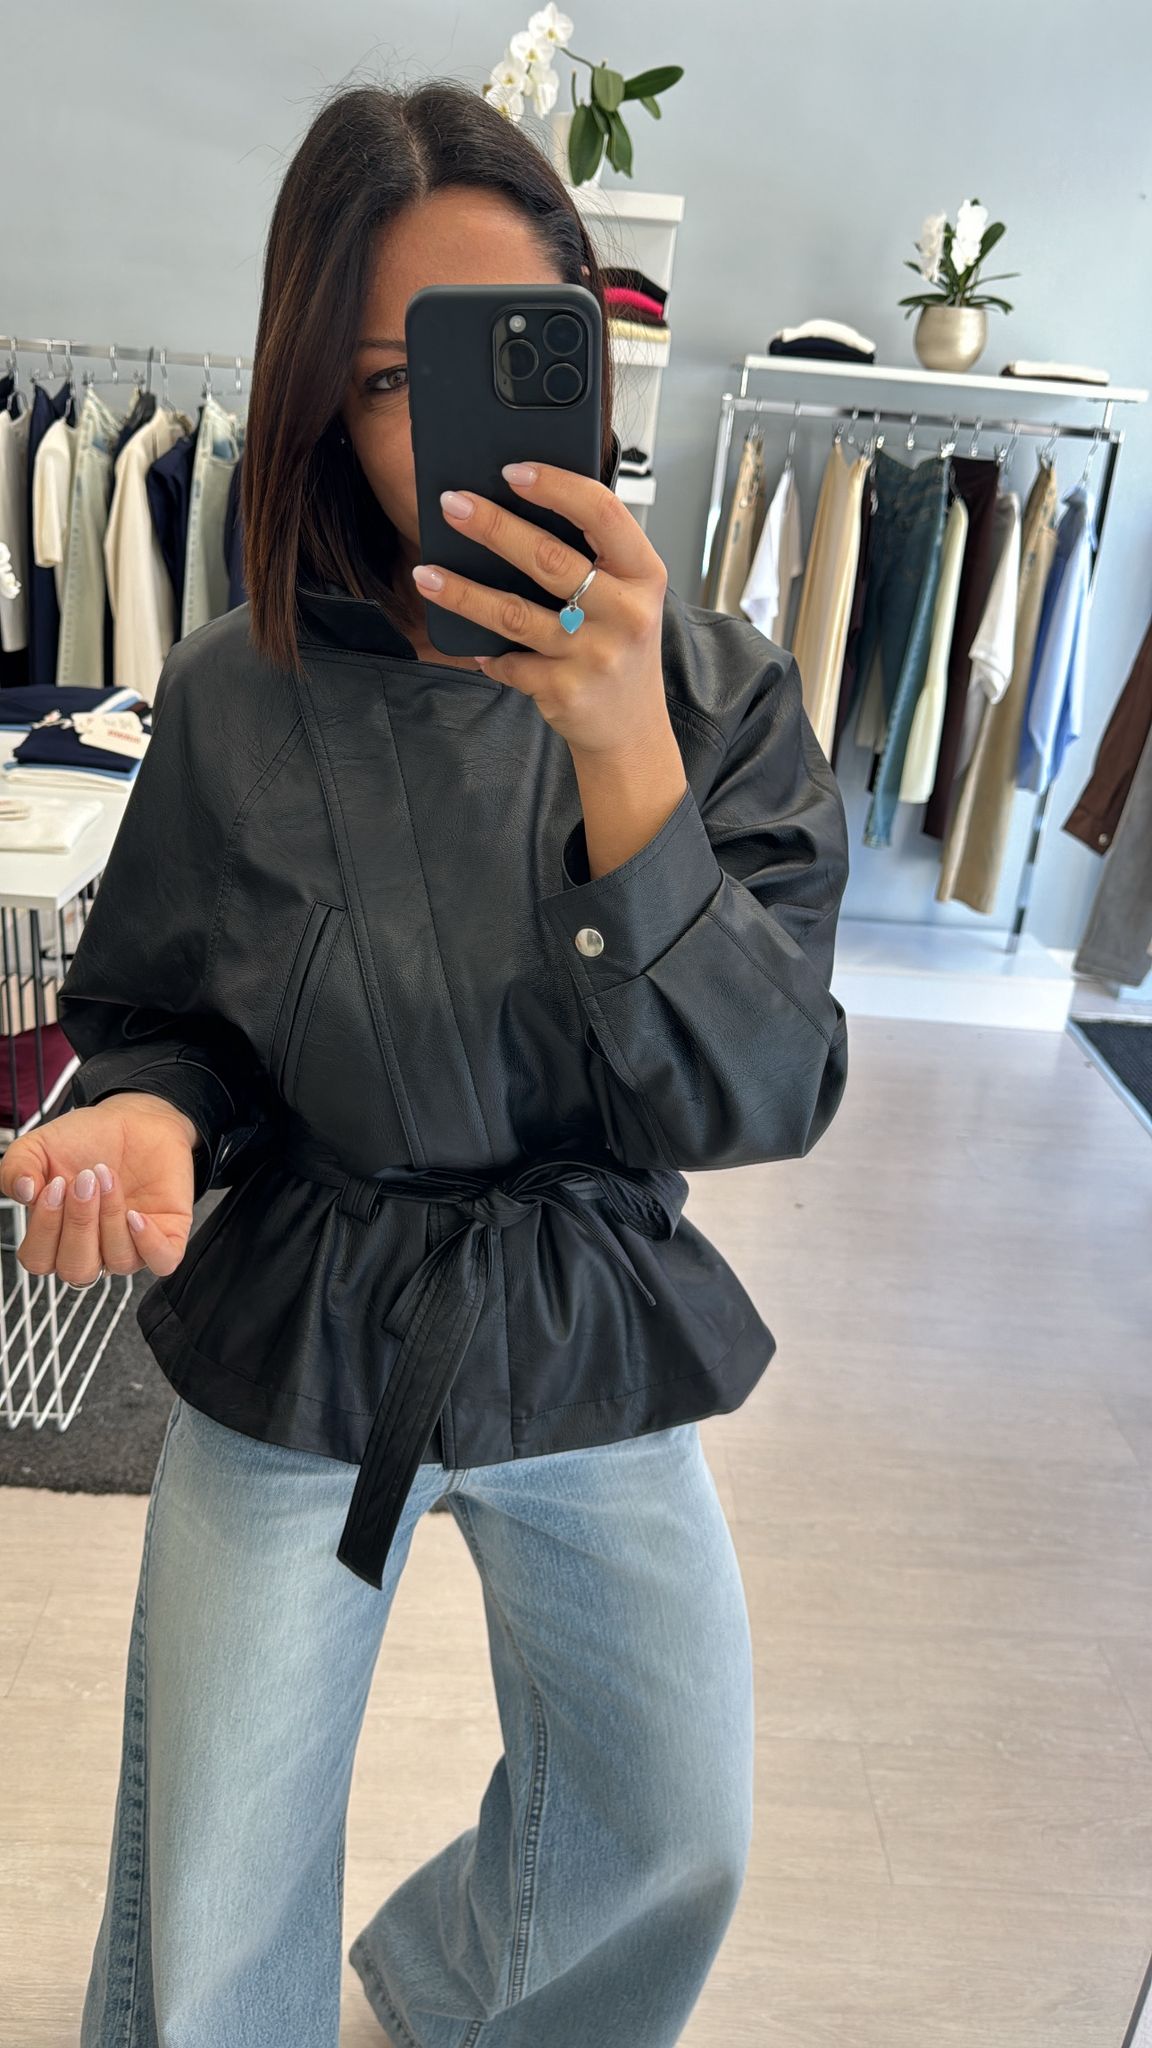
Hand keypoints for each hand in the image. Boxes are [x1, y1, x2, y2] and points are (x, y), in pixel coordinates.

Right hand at [0, 1094, 198, 1283]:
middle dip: (79, 1223)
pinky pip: (162, 1261)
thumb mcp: (38, 1147)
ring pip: (118, 1261)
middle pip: (77, 1269)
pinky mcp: (167, 1234)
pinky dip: (150, 1242)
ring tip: (107, 1176)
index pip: (40, 1260)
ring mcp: (131, 1245)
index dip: (44, 1229)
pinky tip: (137, 1213)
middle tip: (84, 1180)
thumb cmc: (85, 1140)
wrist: (133, 1119)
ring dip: (110, 1217)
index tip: (55, 1185)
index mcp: (57, 1237)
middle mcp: (93, 1248)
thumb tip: (24, 1192)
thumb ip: (17, 1168)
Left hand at [412, 461, 671, 759]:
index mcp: (644, 574)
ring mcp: (595, 655)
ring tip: (425, 573)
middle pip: (548, 558)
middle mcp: (626, 614)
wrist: (630, 726)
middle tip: (451, 504)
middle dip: (492, 526)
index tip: (512, 471)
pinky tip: (468, 642)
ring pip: (513, 614)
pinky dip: (484, 652)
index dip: (555, 486)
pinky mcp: (565, 690)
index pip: (602, 513)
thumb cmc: (619, 646)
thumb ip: (591, 556)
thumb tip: (514, 509)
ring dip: (461, 592)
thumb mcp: (626, 595)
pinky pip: (508, 662)